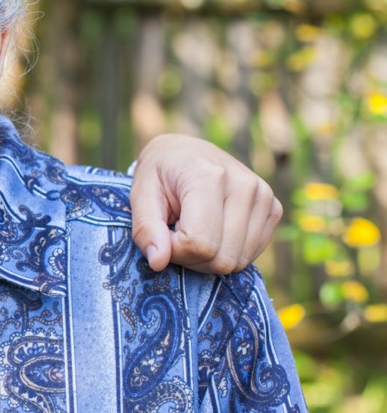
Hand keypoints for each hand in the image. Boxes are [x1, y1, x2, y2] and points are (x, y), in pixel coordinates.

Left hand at [129, 135, 282, 273]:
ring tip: (194, 229)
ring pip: (237, 261)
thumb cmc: (159, 175)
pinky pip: (251, 255)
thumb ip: (145, 229)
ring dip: (209, 258)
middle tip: (176, 233)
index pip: (199, 243)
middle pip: (221, 258)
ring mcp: (264, 196)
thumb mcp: (139, 195)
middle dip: (191, 258)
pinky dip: (227, 252)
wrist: (185, 151)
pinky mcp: (274, 208)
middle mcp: (244, 185)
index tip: (164, 232)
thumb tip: (158, 261)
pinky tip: (214, 231)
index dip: (174, 250)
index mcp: (208, 176)